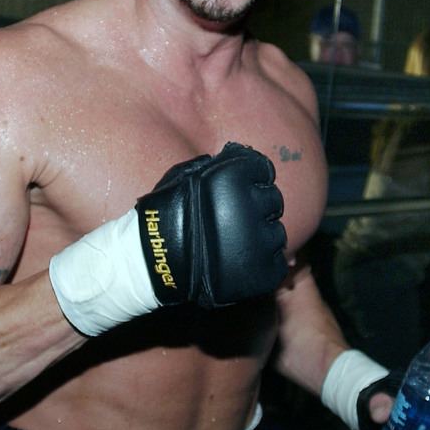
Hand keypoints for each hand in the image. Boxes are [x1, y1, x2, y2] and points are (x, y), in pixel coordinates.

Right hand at [136, 141, 286, 306]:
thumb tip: (238, 155)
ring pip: (277, 234)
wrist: (151, 263)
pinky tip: (241, 262)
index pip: (263, 169)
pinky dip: (264, 264)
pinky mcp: (261, 273)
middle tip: (236, 219)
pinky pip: (278, 264)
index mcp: (232, 179)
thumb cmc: (165, 216)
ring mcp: (257, 243)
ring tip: (235, 244)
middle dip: (258, 207)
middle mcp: (249, 208)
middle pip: (273, 201)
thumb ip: (214, 166)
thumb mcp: (183, 177)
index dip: (252, 178)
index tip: (241, 190)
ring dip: (261, 236)